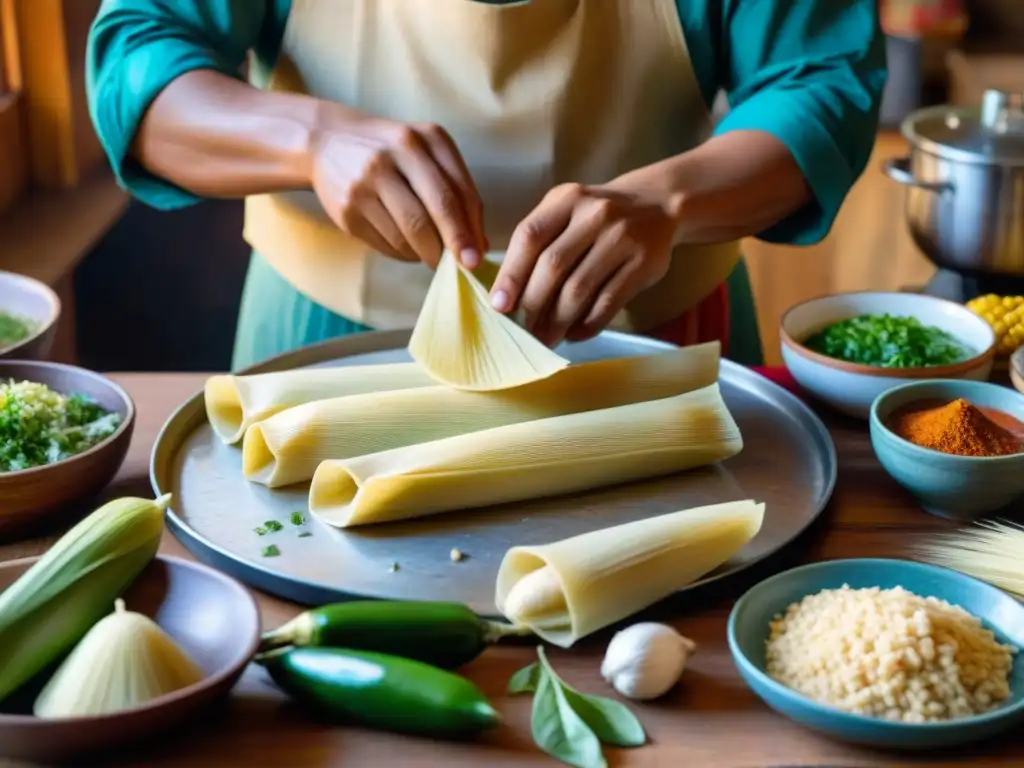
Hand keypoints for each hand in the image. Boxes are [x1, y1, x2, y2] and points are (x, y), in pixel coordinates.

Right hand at [309, 104, 486, 267]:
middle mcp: (390, 157)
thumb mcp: (428, 152)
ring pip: (406, 236)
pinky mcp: (347, 210)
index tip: (477, 256)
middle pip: (426, 218)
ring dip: (425, 254)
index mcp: (422, 139)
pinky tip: (408, 247)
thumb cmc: (393, 150)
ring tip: (431, 252)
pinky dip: (404, 254)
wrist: (328, 141)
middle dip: (448, 249)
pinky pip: (385, 244)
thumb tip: (479, 244)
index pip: (452, 193)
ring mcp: (364, 184)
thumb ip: (457, 191)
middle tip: (461, 268)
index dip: (467, 230)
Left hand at [490, 175, 683, 345]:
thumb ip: (538, 243)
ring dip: (558, 321)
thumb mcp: (567, 212)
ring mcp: (622, 237)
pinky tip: (575, 334)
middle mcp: (594, 214)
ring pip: (580, 288)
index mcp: (566, 199)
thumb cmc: (596, 217)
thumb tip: (509, 298)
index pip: (530, 236)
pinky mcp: (644, 263)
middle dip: (532, 305)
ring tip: (546, 339)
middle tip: (523, 332)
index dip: (511, 274)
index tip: (499, 306)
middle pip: (553, 266)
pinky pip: (608, 301)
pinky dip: (588, 324)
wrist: (658, 204)